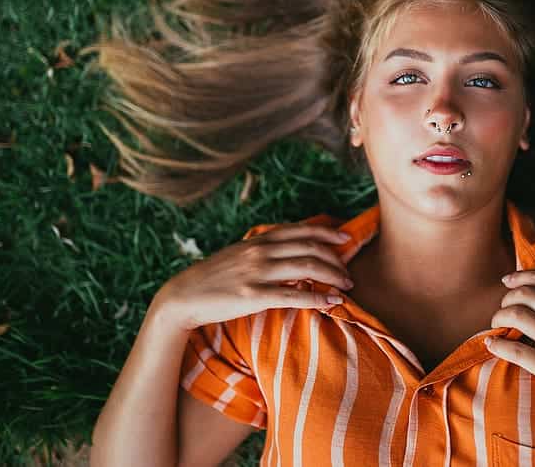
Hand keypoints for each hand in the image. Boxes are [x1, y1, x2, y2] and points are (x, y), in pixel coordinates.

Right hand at [156, 223, 354, 330]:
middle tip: (350, 273)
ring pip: (306, 268)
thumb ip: (266, 250)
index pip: (302, 230)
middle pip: (310, 248)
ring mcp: (257, 272)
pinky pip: (293, 296)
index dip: (328, 233)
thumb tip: (294, 252)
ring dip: (333, 276)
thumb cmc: (216, 276)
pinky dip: (318, 298)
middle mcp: (261, 251)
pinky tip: (332, 303)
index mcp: (260, 240)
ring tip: (347, 287)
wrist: (184, 295)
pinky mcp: (253, 296)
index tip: (347, 238)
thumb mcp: (241, 254)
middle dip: (336, 259)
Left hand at [485, 269, 534, 430]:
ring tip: (496, 323)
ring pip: (519, 317)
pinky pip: (518, 352)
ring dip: (499, 317)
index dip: (521, 277)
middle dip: (507, 297)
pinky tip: (491, 345)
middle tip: (502, 306)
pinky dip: (498, 345)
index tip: (508, 281)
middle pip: (528, 295)